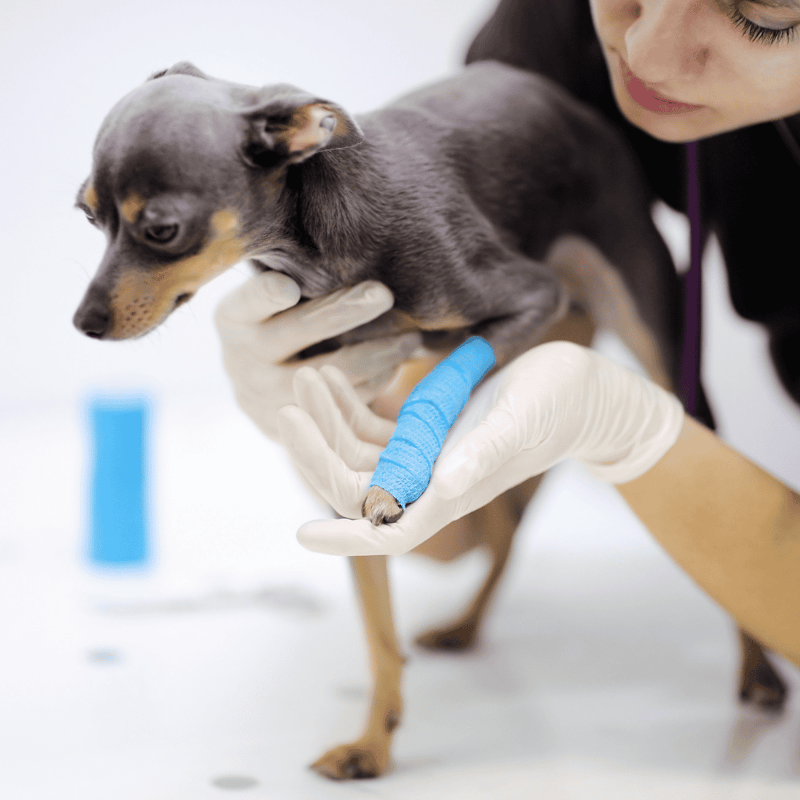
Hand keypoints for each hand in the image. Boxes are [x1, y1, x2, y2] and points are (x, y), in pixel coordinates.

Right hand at [214, 271, 421, 438]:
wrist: (262, 388)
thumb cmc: (278, 325)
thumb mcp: (271, 303)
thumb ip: (295, 283)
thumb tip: (352, 256)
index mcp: (233, 319)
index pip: (249, 302)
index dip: (266, 295)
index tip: (289, 287)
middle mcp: (242, 360)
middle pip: (300, 331)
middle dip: (345, 310)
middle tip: (384, 293)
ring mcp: (266, 398)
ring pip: (330, 372)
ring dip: (377, 353)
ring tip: (411, 338)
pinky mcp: (296, 427)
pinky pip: (344, 403)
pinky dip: (376, 381)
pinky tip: (396, 365)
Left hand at [278, 342, 684, 555]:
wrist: (582, 390)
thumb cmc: (560, 407)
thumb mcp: (520, 423)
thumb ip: (482, 456)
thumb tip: (442, 488)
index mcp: (453, 492)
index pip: (390, 530)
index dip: (346, 538)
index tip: (302, 536)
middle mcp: (433, 479)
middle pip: (359, 485)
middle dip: (320, 452)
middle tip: (287, 408)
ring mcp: (428, 454)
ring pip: (361, 451)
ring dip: (330, 419)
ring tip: (309, 375)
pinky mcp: (430, 427)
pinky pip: (377, 425)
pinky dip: (352, 404)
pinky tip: (336, 375)